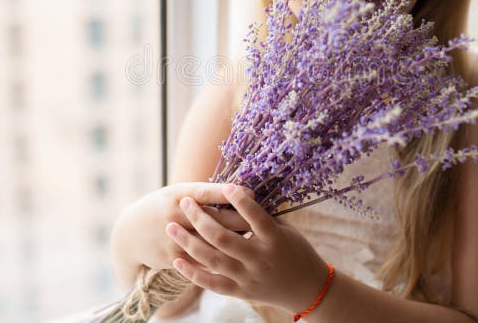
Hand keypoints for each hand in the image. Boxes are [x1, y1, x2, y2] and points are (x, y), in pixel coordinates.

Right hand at [110, 182, 252, 289]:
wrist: (129, 234)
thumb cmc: (161, 207)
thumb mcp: (176, 194)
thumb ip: (202, 194)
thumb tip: (235, 190)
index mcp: (178, 195)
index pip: (207, 192)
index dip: (229, 193)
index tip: (251, 192)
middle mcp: (176, 215)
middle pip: (214, 219)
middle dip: (240, 220)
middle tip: (263, 220)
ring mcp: (175, 238)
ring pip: (211, 241)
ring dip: (234, 241)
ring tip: (256, 240)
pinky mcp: (174, 257)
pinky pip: (203, 259)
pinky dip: (222, 257)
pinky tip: (238, 257)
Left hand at [165, 185, 329, 313]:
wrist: (306, 289)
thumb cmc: (296, 251)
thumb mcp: (285, 230)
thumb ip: (263, 216)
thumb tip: (238, 194)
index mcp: (274, 240)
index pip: (255, 218)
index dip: (240, 202)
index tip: (226, 187)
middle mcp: (259, 259)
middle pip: (224, 238)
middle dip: (200, 218)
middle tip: (184, 202)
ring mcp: (248, 277)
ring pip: (212, 259)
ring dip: (188, 242)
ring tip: (171, 227)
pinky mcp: (240, 291)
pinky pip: (212, 283)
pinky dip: (193, 273)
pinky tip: (177, 260)